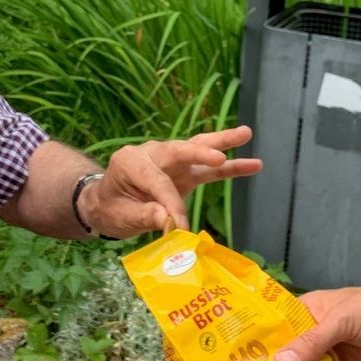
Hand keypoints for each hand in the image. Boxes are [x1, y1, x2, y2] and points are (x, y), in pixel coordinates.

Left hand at [83, 125, 261, 237]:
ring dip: (223, 143)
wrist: (106, 203)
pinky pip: (208, 167)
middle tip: (219, 156)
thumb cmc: (111, 209)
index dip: (172, 204)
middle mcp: (151, 153)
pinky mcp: (184, 171)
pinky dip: (229, 165)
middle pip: (180, 149)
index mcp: (131, 162)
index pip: (158, 182)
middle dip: (201, 152)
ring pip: (198, 149)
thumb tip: (170, 221)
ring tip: (246, 133)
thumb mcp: (121, 217)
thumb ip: (145, 216)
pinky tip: (253, 163)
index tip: (181, 227)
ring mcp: (170, 160)